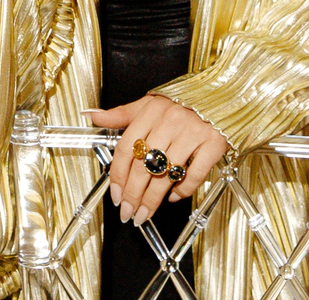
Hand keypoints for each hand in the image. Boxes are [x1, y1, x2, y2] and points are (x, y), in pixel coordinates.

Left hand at [88, 95, 228, 226]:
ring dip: (153, 199)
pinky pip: (194, 174)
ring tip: (145, 213)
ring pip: (166, 173)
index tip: (116, 194)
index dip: (118, 175)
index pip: (126, 147)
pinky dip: (182, 190)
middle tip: (128, 212)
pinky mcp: (213, 144)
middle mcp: (170, 121)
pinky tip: (173, 197)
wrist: (218, 96)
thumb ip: (120, 114)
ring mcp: (192, 132)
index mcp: (150, 111)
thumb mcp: (147, 105)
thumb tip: (90, 114)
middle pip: (143, 164)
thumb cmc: (179, 104)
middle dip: (133, 194)